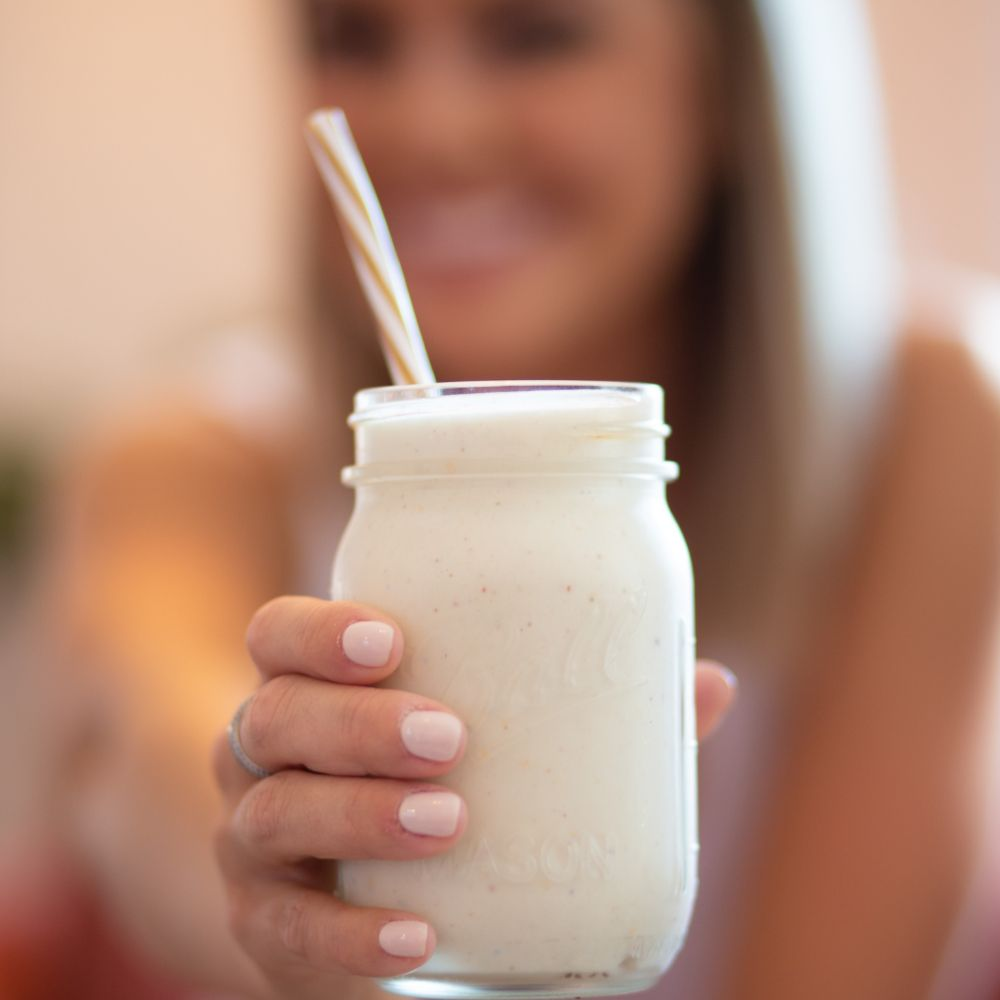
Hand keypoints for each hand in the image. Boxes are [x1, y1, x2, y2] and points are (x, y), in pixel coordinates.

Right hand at [213, 597, 736, 998]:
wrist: (368, 913)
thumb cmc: (439, 799)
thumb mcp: (503, 754)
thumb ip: (598, 722)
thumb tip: (712, 683)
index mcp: (317, 692)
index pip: (276, 635)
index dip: (316, 629)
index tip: (392, 640)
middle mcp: (266, 760)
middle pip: (273, 717)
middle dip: (355, 722)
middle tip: (449, 736)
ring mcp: (255, 847)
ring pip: (270, 813)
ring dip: (358, 813)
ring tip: (447, 818)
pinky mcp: (265, 930)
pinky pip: (284, 931)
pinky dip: (347, 932)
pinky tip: (418, 934)